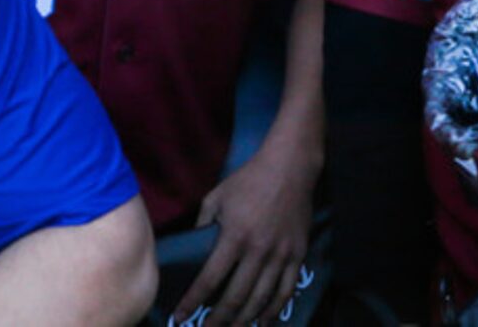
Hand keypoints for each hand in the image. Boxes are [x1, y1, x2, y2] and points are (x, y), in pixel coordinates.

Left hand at [173, 134, 316, 326]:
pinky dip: (274, 310)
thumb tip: (192, 248)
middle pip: (235, 297)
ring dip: (244, 320)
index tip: (180, 317)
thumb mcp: (217, 197)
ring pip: (261, 299)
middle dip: (217, 320)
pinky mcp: (298, 253)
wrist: (290, 165)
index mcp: (234, 236)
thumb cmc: (249, 179)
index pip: (209, 279)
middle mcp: (258, 250)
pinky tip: (263, 322)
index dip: (192, 302)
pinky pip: (286, 290)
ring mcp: (280, 254)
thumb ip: (202, 224)